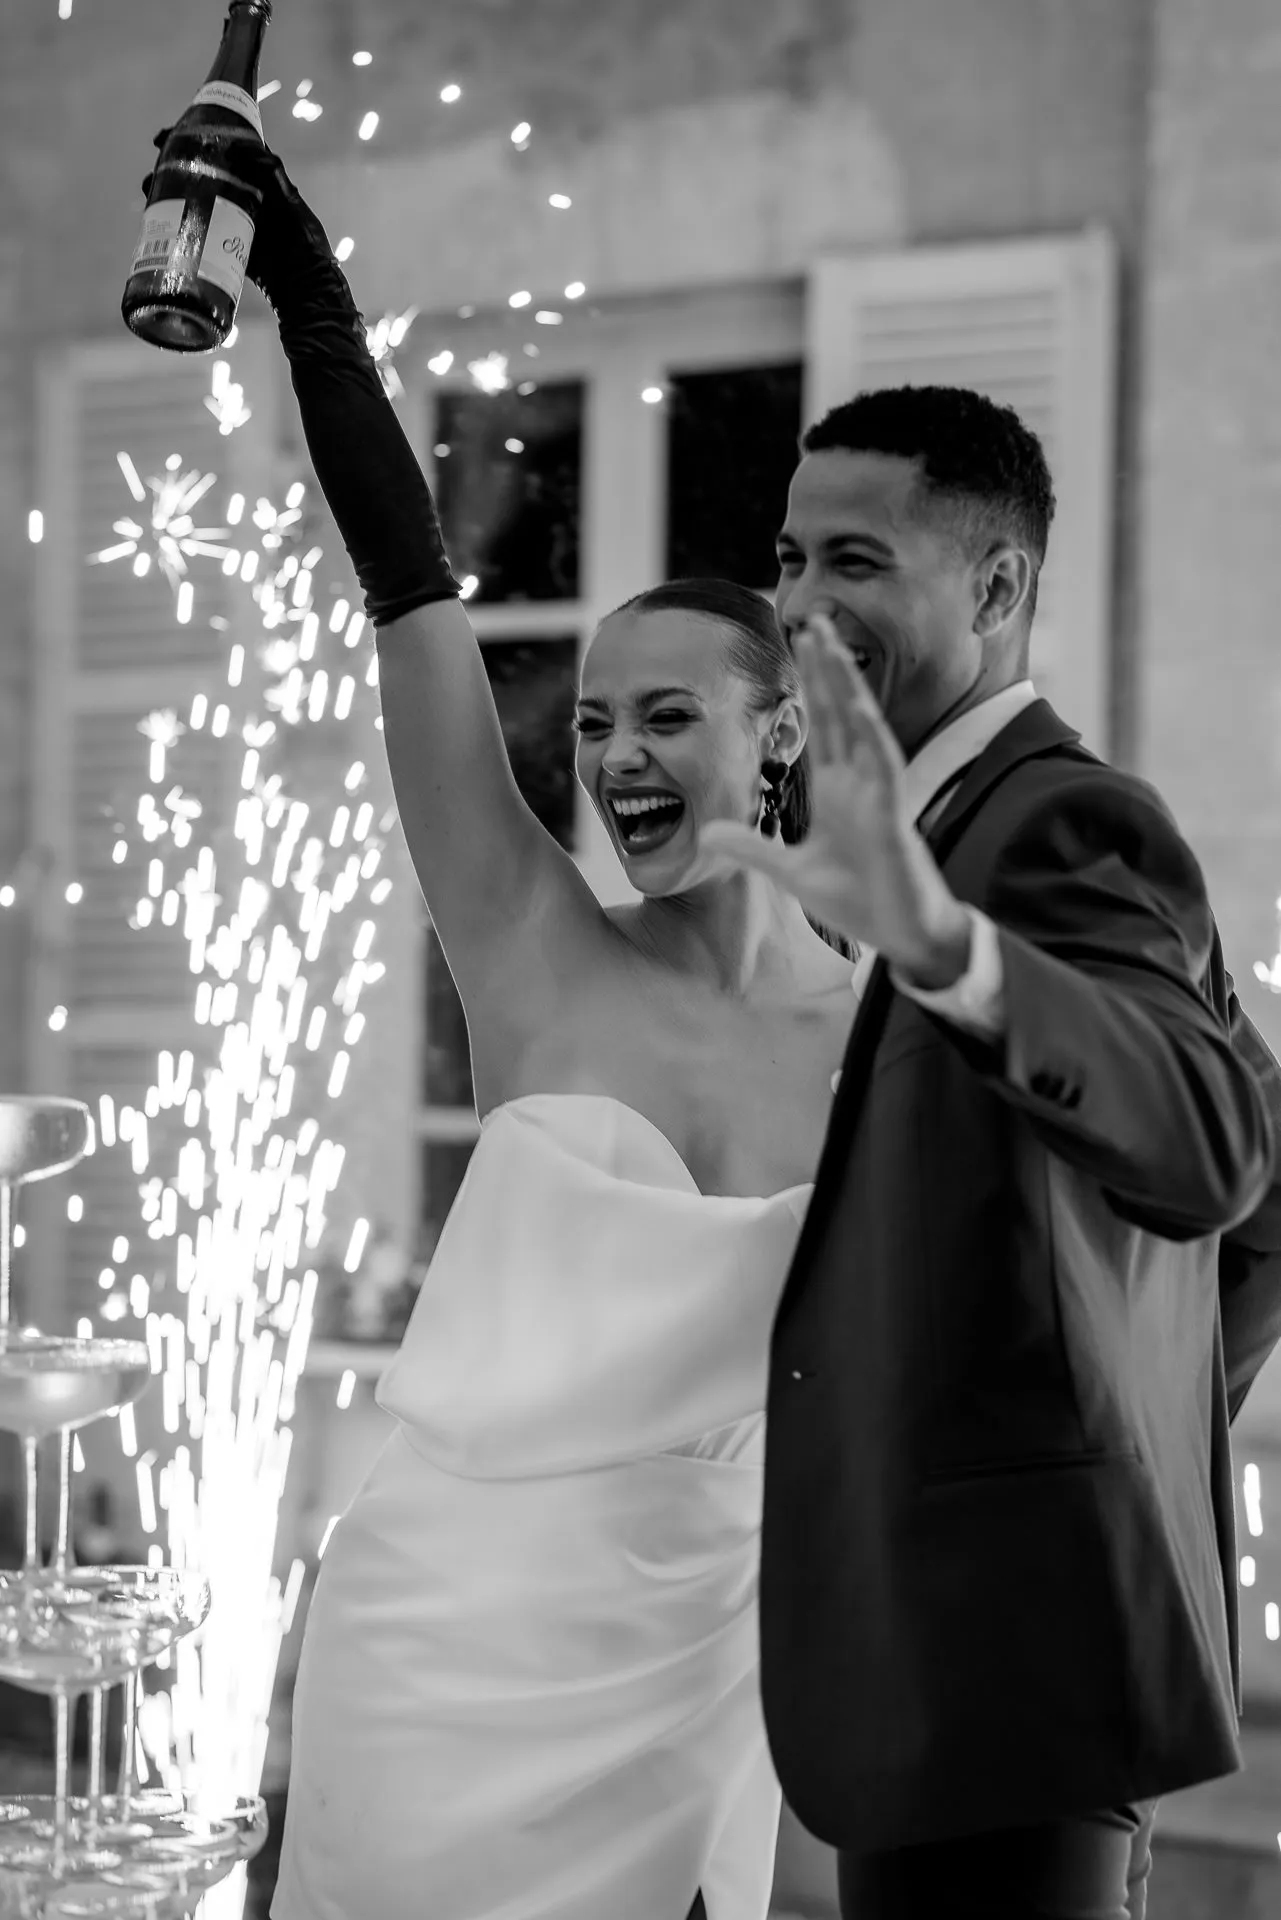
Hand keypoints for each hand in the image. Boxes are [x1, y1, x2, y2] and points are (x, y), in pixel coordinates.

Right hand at [142, 129, 340, 317]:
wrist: (305, 289)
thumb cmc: (303, 243)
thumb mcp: (289, 204)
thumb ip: (270, 175)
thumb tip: (243, 145)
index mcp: (257, 179)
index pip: (222, 148)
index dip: (195, 138)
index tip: (168, 135)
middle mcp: (241, 195)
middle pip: (202, 172)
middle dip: (174, 166)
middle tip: (153, 166)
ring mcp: (232, 220)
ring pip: (196, 199)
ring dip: (169, 193)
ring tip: (148, 190)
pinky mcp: (226, 245)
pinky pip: (199, 230)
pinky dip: (179, 225)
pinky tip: (159, 221)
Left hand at [699, 613, 971, 983]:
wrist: (902, 934)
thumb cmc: (859, 900)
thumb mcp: (791, 872)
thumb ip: (751, 849)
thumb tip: (705, 834)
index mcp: (837, 792)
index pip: (821, 727)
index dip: (812, 686)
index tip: (799, 647)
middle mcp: (858, 783)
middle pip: (839, 713)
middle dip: (827, 668)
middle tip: (813, 620)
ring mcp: (877, 795)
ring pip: (860, 726)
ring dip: (847, 685)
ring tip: (832, 645)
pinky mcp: (892, 816)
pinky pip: (882, 767)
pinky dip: (869, 735)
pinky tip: (856, 705)